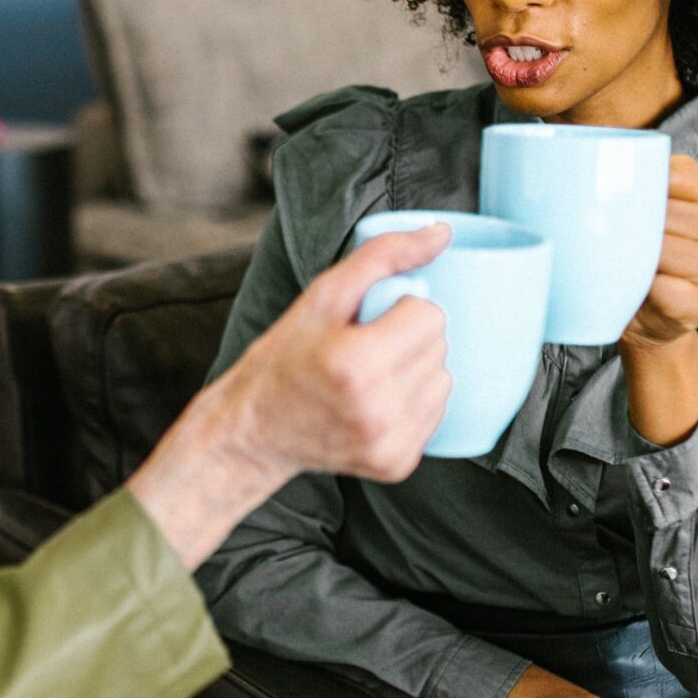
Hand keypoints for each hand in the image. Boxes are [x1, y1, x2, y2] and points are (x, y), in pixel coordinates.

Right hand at [207, 224, 455, 485]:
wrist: (254, 432)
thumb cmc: (283, 361)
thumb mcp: (321, 297)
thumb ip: (383, 257)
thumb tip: (440, 233)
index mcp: (355, 364)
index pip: (429, 316)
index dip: (400, 310)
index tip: (367, 323)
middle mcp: (376, 410)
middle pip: (438, 347)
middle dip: (408, 339)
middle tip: (364, 349)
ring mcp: (389, 442)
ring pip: (443, 381)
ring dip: (415, 371)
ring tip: (371, 377)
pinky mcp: (398, 463)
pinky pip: (435, 414)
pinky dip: (412, 403)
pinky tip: (376, 403)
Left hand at [621, 156, 697, 349]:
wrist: (651, 316)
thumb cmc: (646, 255)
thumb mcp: (653, 206)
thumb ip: (646, 182)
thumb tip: (604, 177)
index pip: (672, 176)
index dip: (636, 189)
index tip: (613, 199)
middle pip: (663, 216)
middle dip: (632, 228)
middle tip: (615, 241)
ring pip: (661, 251)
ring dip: (634, 260)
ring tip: (630, 265)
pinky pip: (663, 288)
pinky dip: (644, 289)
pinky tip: (644, 291)